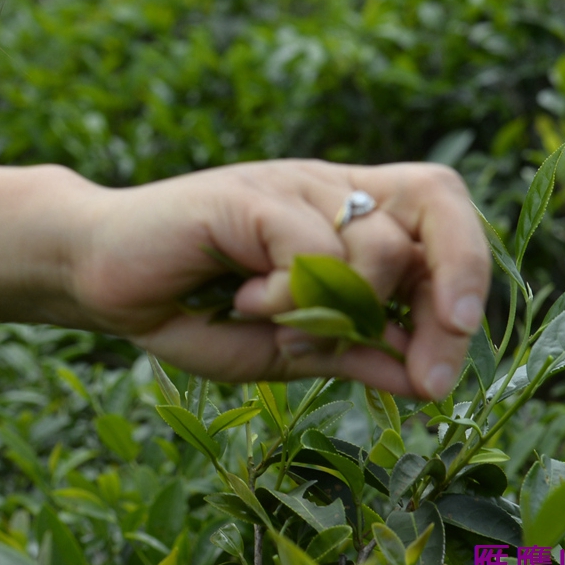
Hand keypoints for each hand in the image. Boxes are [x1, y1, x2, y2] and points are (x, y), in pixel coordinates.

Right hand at [66, 160, 490, 398]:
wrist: (96, 277)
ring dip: (342, 312)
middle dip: (456, 279)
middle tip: (430, 362)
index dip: (467, 278)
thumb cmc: (188, 308)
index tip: (441, 366)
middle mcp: (328, 189)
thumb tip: (427, 381)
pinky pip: (310, 249)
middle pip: (437, 197)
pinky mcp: (248, 195)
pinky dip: (290, 296)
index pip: (443, 216)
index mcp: (347, 217)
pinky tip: (242, 303)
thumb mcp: (287, 349)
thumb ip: (354, 351)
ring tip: (280, 327)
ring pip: (375, 242)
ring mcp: (289, 184)